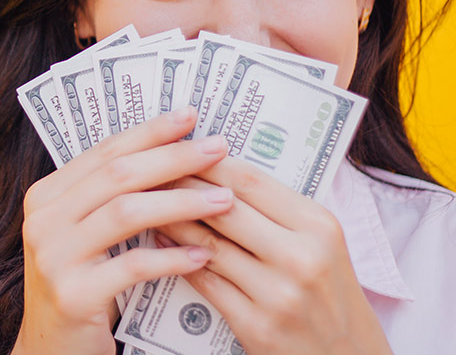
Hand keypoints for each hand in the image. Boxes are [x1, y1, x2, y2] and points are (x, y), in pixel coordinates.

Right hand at [11, 107, 233, 354]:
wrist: (50, 349)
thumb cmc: (80, 284)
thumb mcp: (84, 234)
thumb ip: (110, 198)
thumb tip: (170, 154)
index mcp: (47, 195)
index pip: (105, 152)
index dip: (149, 132)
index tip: (188, 116)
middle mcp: (43, 219)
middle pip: (117, 175)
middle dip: (173, 157)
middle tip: (217, 148)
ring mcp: (53, 257)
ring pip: (126, 213)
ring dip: (181, 202)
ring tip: (223, 200)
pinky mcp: (73, 295)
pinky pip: (133, 266)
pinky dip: (173, 258)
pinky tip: (204, 255)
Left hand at [157, 157, 392, 354]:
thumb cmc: (329, 295)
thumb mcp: (321, 244)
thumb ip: (277, 212)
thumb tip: (216, 175)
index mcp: (319, 225)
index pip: (250, 180)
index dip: (208, 162)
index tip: (178, 150)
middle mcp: (301, 256)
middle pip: (224, 208)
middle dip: (181, 187)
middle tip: (151, 174)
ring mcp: (278, 294)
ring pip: (207, 244)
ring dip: (172, 221)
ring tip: (147, 206)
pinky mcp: (257, 326)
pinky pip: (204, 281)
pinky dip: (176, 259)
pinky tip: (161, 245)